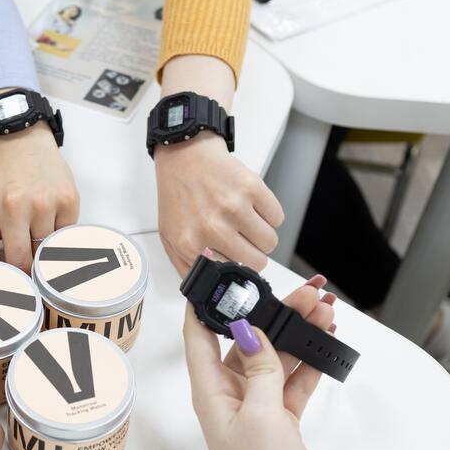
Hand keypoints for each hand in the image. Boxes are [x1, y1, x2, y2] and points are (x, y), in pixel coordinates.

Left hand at [0, 123, 78, 272]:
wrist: (23, 142)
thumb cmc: (1, 181)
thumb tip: (2, 282)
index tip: (2, 293)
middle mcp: (12, 206)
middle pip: (21, 263)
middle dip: (23, 272)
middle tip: (25, 272)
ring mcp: (43, 203)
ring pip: (46, 252)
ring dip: (42, 253)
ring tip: (36, 236)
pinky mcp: (68, 200)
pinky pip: (66, 238)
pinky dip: (59, 238)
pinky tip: (51, 222)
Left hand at [155, 134, 283, 275]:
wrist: (184, 156)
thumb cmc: (178, 196)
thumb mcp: (171, 238)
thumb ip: (188, 268)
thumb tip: (208, 293)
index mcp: (191, 245)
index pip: (231, 276)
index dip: (237, 270)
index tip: (237, 264)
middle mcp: (213, 228)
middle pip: (258, 262)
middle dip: (253, 254)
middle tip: (240, 239)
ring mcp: (234, 208)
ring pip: (270, 242)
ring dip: (262, 236)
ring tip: (244, 222)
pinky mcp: (252, 188)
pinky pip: (277, 217)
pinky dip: (269, 215)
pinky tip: (251, 206)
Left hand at [183, 268, 336, 449]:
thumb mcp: (261, 416)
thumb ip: (259, 369)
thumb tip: (249, 330)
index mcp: (210, 394)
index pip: (199, 337)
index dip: (205, 303)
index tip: (214, 274)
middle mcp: (229, 397)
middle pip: (248, 341)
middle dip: (274, 314)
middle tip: (303, 293)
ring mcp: (256, 408)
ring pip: (276, 357)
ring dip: (298, 333)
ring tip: (322, 308)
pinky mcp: (280, 421)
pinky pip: (293, 380)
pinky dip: (310, 360)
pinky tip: (324, 339)